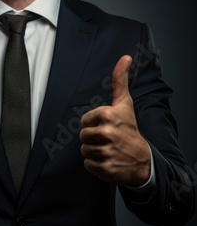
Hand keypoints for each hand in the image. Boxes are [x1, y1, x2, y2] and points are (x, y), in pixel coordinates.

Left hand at [80, 55, 150, 185]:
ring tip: (108, 149)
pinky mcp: (104, 168)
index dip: (93, 123)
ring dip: (93, 151)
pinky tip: (107, 160)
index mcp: (107, 115)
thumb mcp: (124, 103)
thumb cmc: (130, 128)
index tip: (106, 126)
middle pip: (82, 135)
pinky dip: (95, 164)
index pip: (84, 121)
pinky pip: (87, 164)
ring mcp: (105, 152)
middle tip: (107, 139)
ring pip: (84, 150)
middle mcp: (106, 133)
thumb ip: (120, 80)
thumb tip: (125, 57)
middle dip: (92, 137)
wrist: (142, 158)